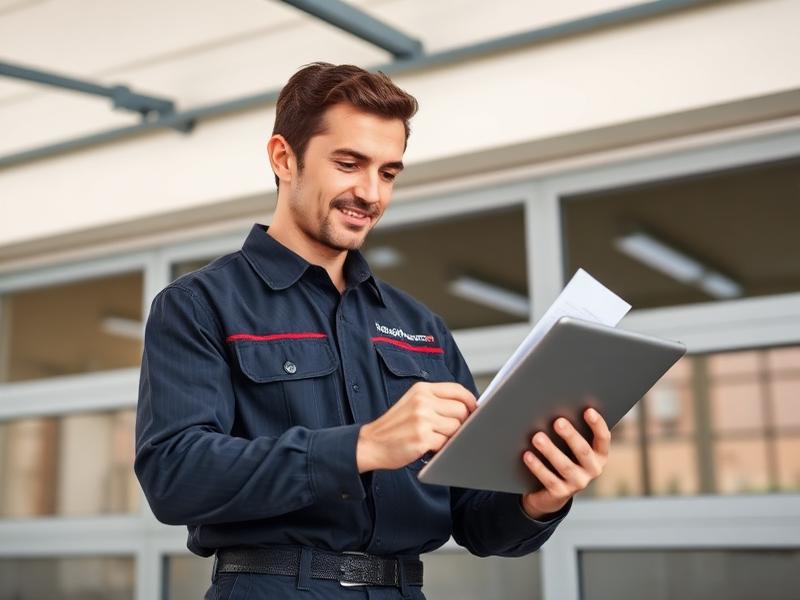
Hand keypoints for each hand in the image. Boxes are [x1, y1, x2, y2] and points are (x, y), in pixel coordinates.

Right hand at [356, 382, 476, 471]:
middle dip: (461, 422)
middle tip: (448, 429)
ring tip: (434, 437)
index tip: (474, 409)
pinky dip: (440, 447)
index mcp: (422, 389)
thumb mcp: (412, 402)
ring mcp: (422, 420)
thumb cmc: (396, 426)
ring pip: (456, 427)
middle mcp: (422, 401)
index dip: (470, 400)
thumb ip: (437, 400)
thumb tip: (468, 406)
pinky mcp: (422, 438)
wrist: (371, 443)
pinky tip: (428, 446)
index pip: (457, 389)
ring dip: (450, 436)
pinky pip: (446, 443)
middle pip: (461, 410)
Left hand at [520, 408, 610, 518]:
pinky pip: (548, 479)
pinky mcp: (561, 493)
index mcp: (599, 455)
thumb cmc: (561, 456)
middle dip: (570, 435)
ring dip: (550, 450)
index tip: (588, 410)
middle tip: (558, 421)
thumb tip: (553, 408)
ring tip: (537, 437)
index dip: (597, 425)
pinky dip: (537, 466)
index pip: (603, 438)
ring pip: (565, 466)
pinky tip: (527, 455)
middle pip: (583, 451)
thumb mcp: (568, 445)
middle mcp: (593, 470)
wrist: (550, 491)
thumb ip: (568, 431)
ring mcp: (578, 483)